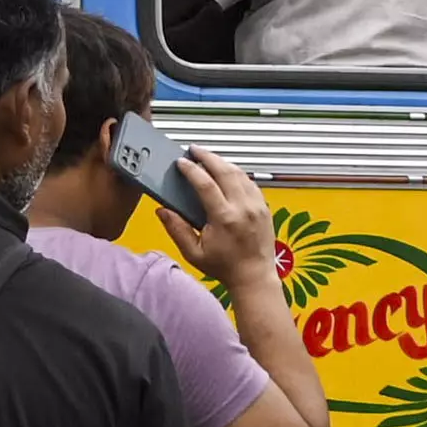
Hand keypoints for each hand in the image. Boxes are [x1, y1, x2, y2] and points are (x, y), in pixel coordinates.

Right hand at [165, 146, 281, 297]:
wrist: (254, 276)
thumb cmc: (224, 267)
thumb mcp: (193, 252)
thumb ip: (176, 229)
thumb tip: (162, 210)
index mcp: (225, 218)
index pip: (205, 183)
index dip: (191, 169)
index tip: (181, 162)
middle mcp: (244, 208)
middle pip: (225, 171)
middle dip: (208, 156)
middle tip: (193, 150)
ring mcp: (257, 206)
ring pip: (240, 174)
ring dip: (223, 162)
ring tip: (207, 158)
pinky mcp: (264, 208)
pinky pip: (250, 182)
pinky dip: (237, 173)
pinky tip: (226, 172)